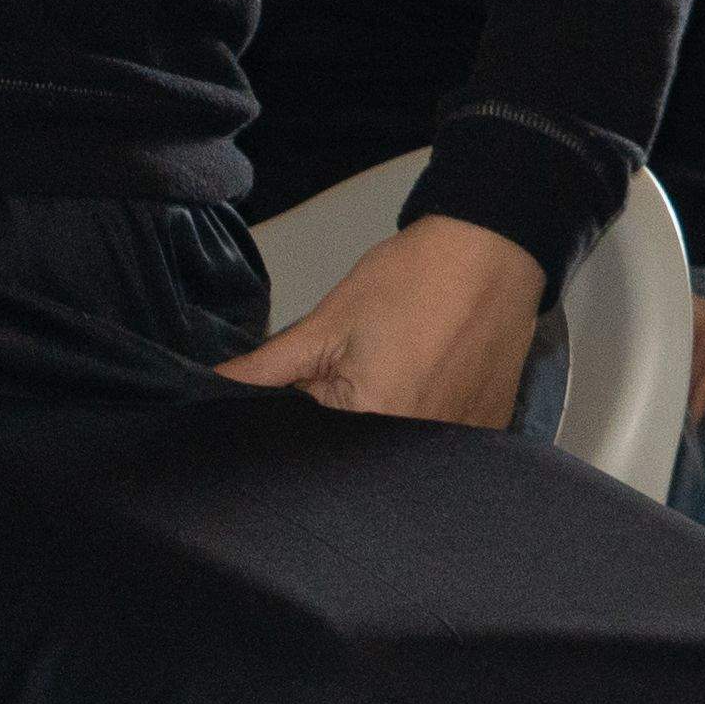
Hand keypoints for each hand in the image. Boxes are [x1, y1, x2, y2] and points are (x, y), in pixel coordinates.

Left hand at [221, 216, 550, 429]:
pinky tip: (435, 376)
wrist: (493, 250)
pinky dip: (430, 419)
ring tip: (403, 369)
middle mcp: (421, 445)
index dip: (306, 416)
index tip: (320, 381)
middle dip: (347, 423)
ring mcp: (463, 440)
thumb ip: (267, 367)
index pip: (315, 446)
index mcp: (375, 420)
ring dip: (390, 423)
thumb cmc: (412, 279)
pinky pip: (444, 443)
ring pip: (401, 451)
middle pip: (360, 453)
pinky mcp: (491, 428)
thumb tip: (211, 387)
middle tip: (366, 368)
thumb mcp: (328, 322)